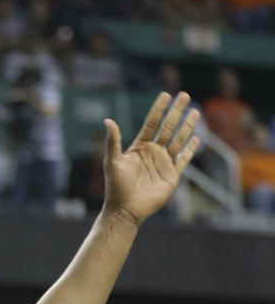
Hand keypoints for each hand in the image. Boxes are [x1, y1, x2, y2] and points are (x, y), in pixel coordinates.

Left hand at [102, 92, 199, 226]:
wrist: (126, 208)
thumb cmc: (116, 185)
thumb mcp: (112, 161)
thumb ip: (113, 141)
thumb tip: (107, 120)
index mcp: (139, 147)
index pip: (151, 123)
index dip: (158, 109)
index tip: (165, 95)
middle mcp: (153, 152)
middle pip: (168, 127)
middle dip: (176, 112)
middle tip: (184, 94)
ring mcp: (163, 163)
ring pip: (178, 140)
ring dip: (187, 126)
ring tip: (195, 111)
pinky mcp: (172, 175)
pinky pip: (183, 159)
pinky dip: (190, 149)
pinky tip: (196, 138)